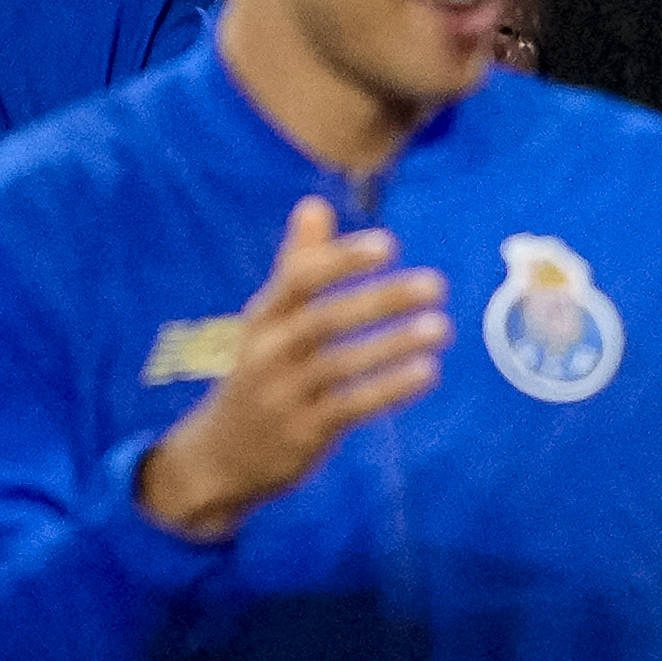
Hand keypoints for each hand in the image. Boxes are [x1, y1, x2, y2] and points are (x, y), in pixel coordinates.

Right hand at [136, 198, 450, 538]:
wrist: (219, 457)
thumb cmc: (257, 373)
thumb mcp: (267, 320)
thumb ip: (295, 264)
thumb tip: (314, 203)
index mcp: (262, 317)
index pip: (299, 278)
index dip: (342, 260)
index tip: (389, 245)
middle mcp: (268, 352)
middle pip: (326, 319)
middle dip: (381, 299)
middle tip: (436, 284)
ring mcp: (284, 395)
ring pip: (343, 364)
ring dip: (395, 345)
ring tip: (441, 327)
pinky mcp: (304, 433)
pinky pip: (352, 406)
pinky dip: (389, 388)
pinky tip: (426, 371)